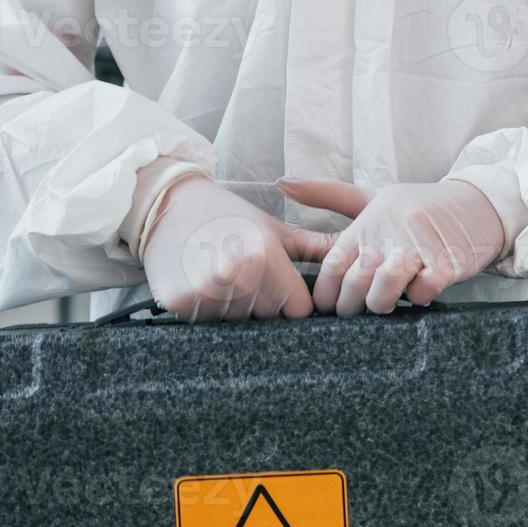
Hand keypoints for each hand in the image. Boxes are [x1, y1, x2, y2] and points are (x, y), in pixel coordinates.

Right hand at [140, 175, 324, 322]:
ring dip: (233, 306)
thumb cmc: (228, 216)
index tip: (274, 281)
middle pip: (268, 316)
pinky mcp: (179, 301)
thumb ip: (318, 247)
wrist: (165, 205)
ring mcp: (205, 289)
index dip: (289, 299)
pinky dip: (207, 309)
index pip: (297, 309)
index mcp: (264, 253)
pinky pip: (208, 322)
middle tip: (240, 272)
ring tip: (219, 274)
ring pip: (239, 322)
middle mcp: (236, 272)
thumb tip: (362, 254)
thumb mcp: (275, 229)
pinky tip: (201, 282)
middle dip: (261, 302)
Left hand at [276, 178, 505, 315]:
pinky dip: (419, 299)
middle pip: (355, 283)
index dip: (329, 295)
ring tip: (389, 304)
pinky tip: (421, 294)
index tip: (334, 306)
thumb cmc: (422, 207)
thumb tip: (282, 182)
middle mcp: (389, 233)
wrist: (481, 203)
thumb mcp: (376, 196)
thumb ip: (329, 194)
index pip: (333, 266)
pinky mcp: (447, 262)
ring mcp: (419, 248)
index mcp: (368, 221)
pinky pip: (423, 292)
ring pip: (384, 290)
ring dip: (383, 304)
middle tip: (361, 311)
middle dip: (353, 307)